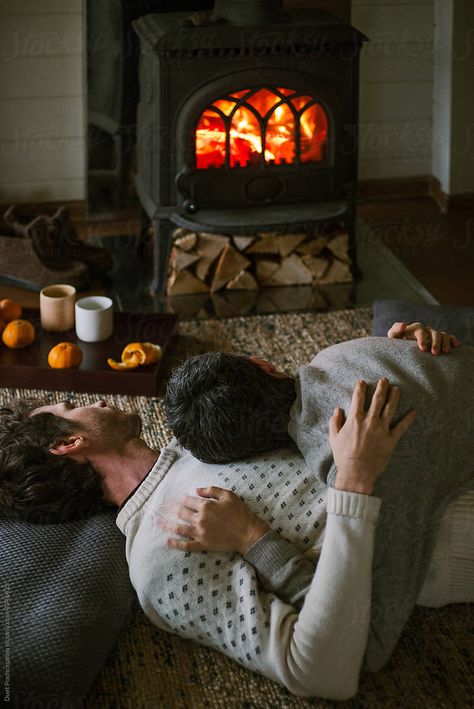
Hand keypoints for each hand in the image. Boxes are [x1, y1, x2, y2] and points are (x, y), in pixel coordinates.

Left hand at [157, 486, 268, 554]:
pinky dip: (175, 543)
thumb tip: (197, 490)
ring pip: (179, 528)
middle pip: (181, 513)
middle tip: (163, 507)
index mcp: (206, 506)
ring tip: (158, 523)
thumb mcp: (228, 495)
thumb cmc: (240, 513)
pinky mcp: (203, 544)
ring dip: (167, 525)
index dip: (182, 499)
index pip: (188, 501)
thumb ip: (212, 490)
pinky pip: (186, 545)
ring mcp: (200, 533)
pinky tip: (167, 541)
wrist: (248, 533)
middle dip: (171, 509)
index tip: (177, 498)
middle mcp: (201, 519)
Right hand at [330, 378, 415, 495]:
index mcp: (355, 419)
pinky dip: (408, 419)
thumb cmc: (343, 456)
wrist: (356, 472)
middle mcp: (369, 421)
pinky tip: (413, 412)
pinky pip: (402, 427)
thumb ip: (335, 422)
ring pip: (390, 409)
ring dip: (394, 397)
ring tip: (396, 389)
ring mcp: (381, 429)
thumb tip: (337, 410)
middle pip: (377, 399)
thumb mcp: (333, 438)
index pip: (358, 398)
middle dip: (381, 388)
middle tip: (384, 380)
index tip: (362, 382)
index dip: (360, 388)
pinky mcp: (390, 440)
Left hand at [387, 321, 459, 354]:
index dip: (422, 339)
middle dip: (435, 342)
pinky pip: (448, 337)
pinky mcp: (439, 339)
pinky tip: (456, 345)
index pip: (420, 330)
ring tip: (445, 352)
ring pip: (442, 334)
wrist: (401, 348)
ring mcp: (432, 334)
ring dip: (445, 342)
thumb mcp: (393, 337)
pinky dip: (453, 340)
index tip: (422, 349)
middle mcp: (425, 330)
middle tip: (435, 353)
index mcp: (414, 328)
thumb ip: (395, 330)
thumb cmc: (396, 343)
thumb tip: (403, 324)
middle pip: (433, 332)